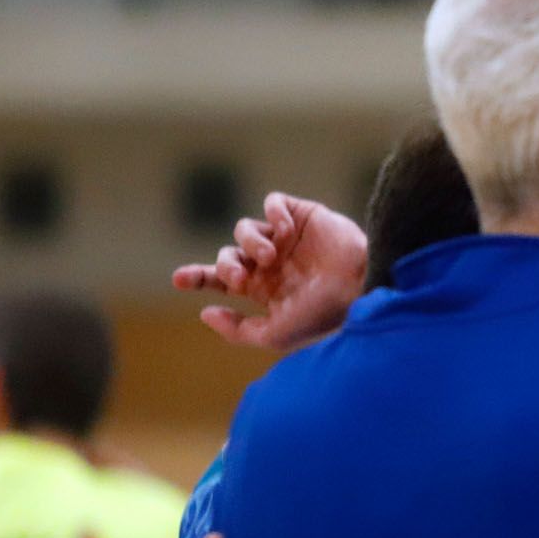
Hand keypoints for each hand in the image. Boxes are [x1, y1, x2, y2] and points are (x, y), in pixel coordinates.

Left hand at [172, 193, 368, 351]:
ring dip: (249, 242)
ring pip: (244, 229)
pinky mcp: (302, 215)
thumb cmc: (321, 314)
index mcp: (263, 288)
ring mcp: (286, 238)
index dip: (198, 277)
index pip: (221, 279)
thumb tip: (205, 313)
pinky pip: (273, 203)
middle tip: (239, 279)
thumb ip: (238, 330)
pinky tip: (287, 234)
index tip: (179, 280)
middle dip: (224, 265)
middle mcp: (271, 262)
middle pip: (227, 254)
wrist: (359, 285)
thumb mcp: (275, 334)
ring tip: (269, 256)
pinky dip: (274, 215)